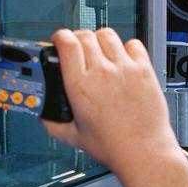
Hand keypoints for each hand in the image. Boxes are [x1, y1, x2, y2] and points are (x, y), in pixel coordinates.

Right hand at [43, 28, 187, 186]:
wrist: (144, 151)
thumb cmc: (113, 146)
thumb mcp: (74, 137)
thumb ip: (53, 124)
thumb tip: (43, 117)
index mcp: (80, 85)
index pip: (66, 43)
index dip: (60, 37)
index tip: (59, 40)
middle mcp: (102, 72)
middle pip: (85, 36)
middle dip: (77, 38)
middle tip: (77, 48)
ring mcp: (124, 68)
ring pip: (108, 35)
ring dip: (100, 40)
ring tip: (100, 51)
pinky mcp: (143, 70)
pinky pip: (133, 44)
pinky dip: (126, 47)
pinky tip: (123, 59)